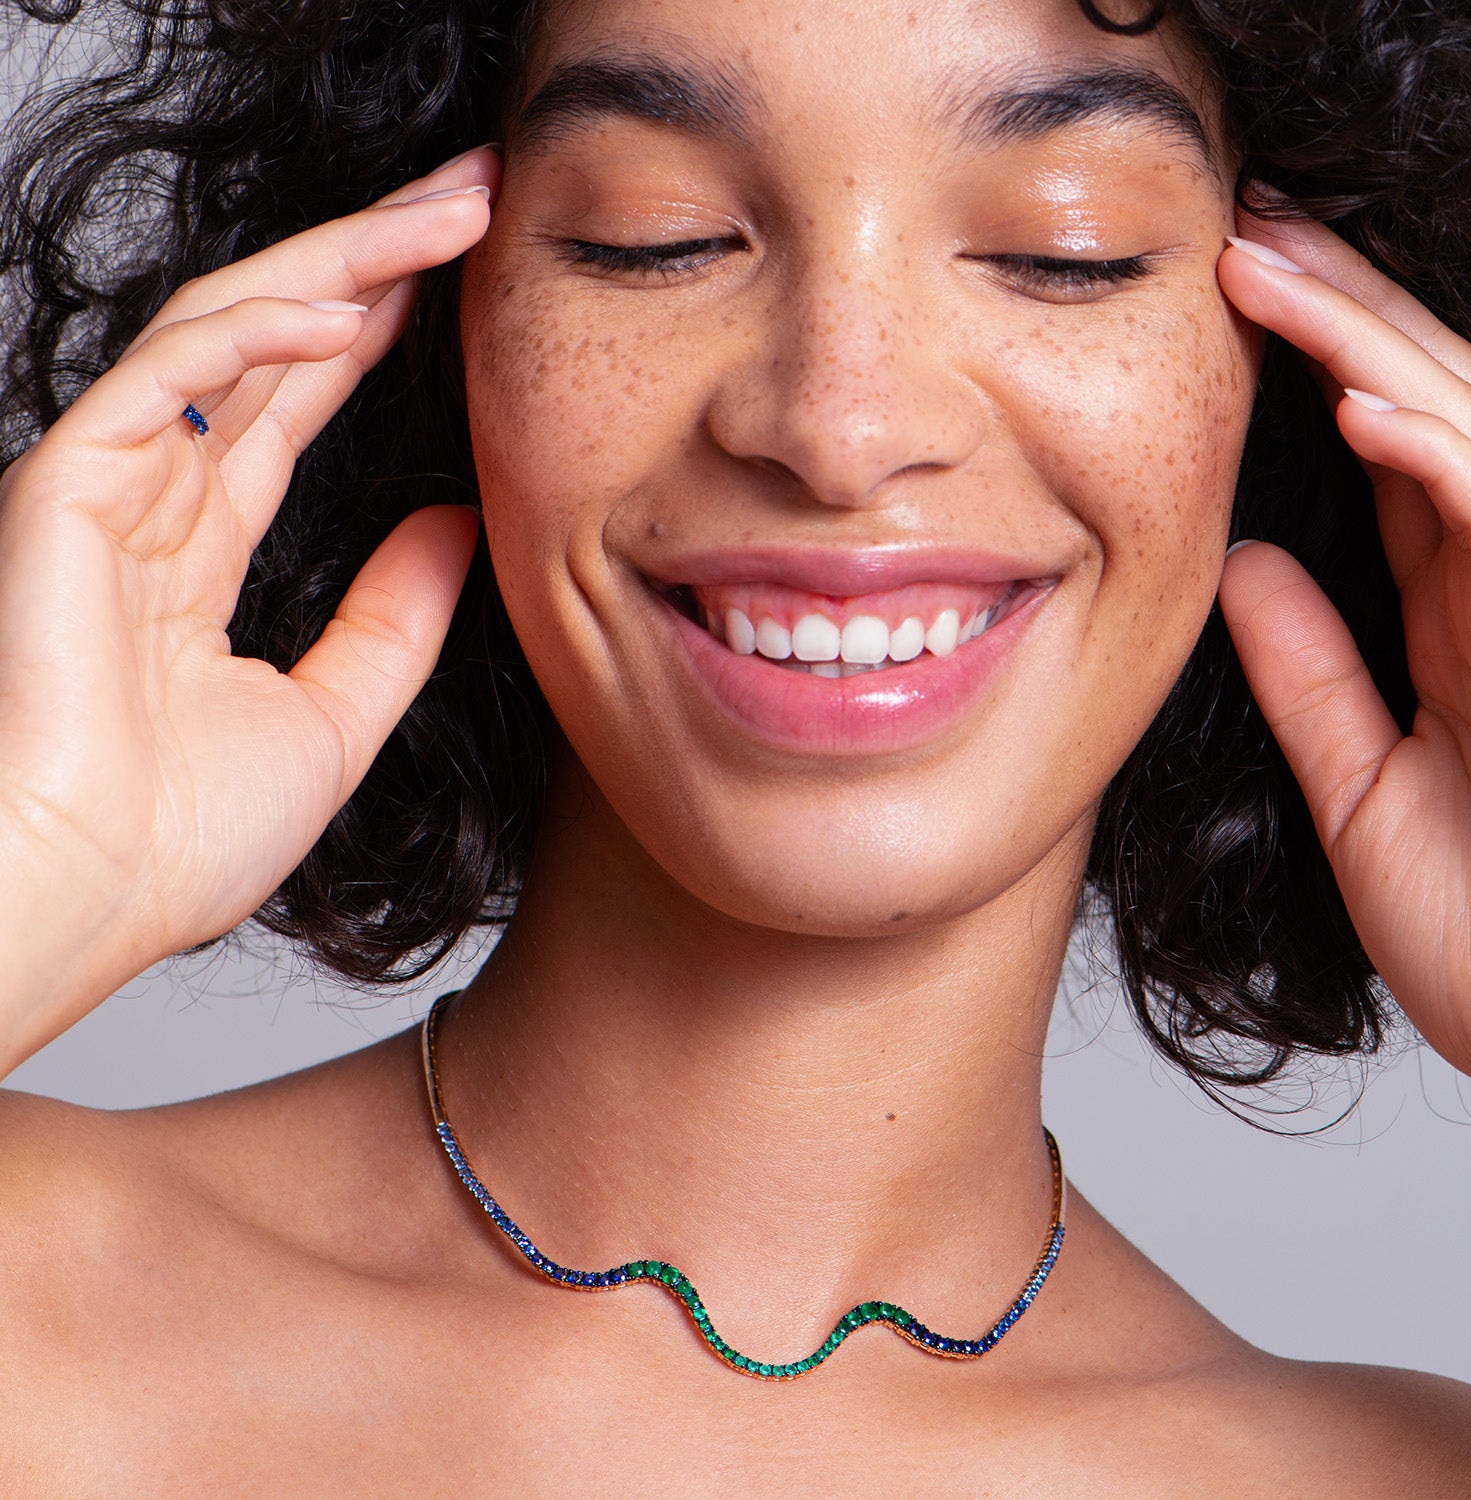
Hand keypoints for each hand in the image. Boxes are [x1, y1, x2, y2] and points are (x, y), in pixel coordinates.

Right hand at [0, 148, 497, 1072]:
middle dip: (377, 261)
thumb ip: (393, 617)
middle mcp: (154, 500)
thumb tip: (455, 523)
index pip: (298, 406)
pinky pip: (170, 375)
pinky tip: (352, 305)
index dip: (378, 333)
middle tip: (475, 197)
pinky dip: (258, 332)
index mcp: (202, 553)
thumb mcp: (335, 716)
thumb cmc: (183, 837)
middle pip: (277, 344)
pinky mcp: (66, 484)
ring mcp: (106, 484)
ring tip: (448, 216)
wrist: (93, 899)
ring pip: (230, 329)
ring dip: (342, 263)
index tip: (464, 278)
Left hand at [1217, 207, 1470, 1088]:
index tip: (1230, 304)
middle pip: (1427, 413)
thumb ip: (1314, 673)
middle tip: (1247, 230)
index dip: (1318, 371)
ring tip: (1275, 274)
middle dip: (1341, 317)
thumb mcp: (1365, 788)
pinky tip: (1368, 416)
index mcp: (1458, 612)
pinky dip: (1446, 471)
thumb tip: (1241, 566)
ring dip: (1374, 352)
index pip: (1389, 457)